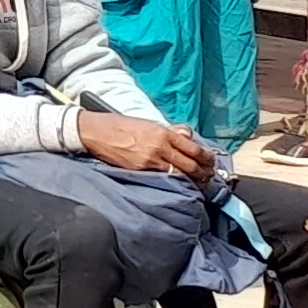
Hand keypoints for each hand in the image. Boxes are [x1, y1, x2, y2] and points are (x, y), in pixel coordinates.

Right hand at [75, 108, 214, 180]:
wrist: (96, 132)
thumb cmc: (120, 125)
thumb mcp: (147, 123)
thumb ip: (168, 131)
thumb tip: (186, 136)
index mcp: (163, 133)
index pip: (193, 148)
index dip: (206, 157)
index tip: (211, 161)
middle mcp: (159, 147)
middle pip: (190, 164)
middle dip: (203, 172)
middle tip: (208, 175)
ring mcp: (150, 160)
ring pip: (179, 174)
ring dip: (191, 180)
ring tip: (198, 182)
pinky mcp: (140, 170)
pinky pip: (163, 178)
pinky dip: (174, 181)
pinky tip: (179, 184)